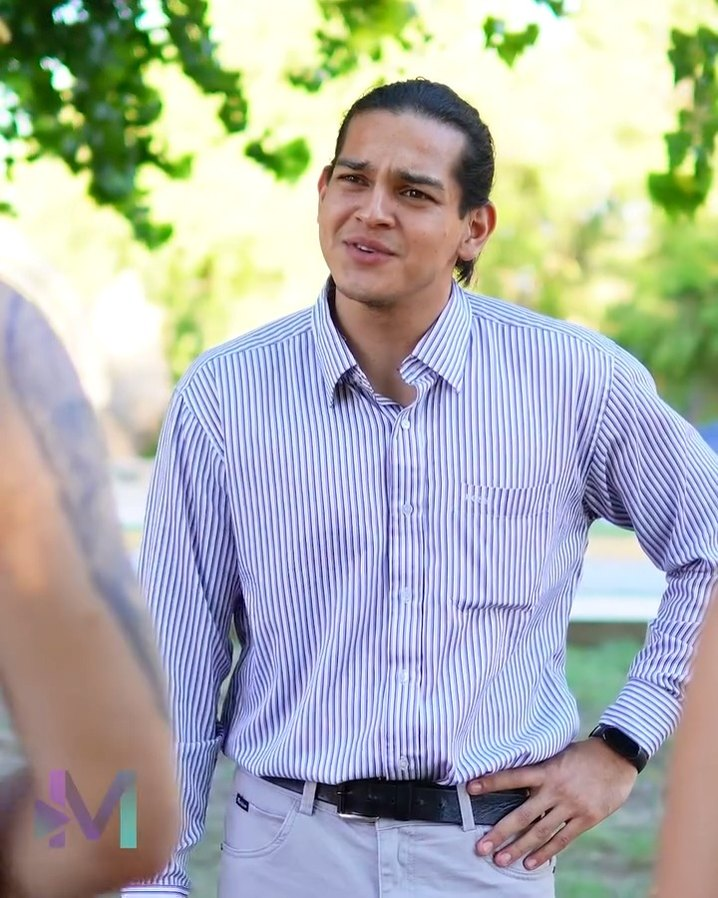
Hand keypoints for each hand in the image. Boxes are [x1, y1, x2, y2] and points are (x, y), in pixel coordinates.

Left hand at [468, 738, 637, 869]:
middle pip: (523, 815)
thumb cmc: (583, 752)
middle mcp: (556, 789)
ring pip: (540, 832)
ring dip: (518, 848)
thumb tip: (514, 778)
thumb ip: (540, 767)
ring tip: (500, 860)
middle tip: (480, 847)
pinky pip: (562, 840)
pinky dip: (545, 853)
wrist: (618, 756)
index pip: (513, 776)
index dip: (491, 782)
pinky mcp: (587, 819)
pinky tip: (531, 863)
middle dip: (500, 832)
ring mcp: (571, 806)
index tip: (470, 788)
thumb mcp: (558, 752)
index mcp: (547, 769)